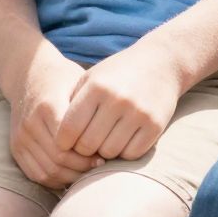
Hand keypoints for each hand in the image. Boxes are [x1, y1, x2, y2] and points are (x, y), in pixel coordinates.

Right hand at [8, 48, 100, 189]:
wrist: (30, 75)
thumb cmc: (64, 80)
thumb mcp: (81, 84)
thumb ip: (92, 109)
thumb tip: (114, 136)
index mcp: (48, 105)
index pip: (68, 141)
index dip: (88, 153)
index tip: (105, 153)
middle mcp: (30, 122)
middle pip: (58, 159)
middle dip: (82, 167)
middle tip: (101, 166)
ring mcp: (21, 137)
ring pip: (48, 170)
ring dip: (70, 176)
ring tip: (89, 171)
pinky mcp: (16, 147)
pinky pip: (36, 174)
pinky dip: (56, 179)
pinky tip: (72, 173)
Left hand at [57, 43, 187, 161]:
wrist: (162, 62)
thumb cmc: (118, 73)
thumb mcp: (91, 79)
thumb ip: (72, 104)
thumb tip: (56, 141)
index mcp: (96, 87)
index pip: (69, 129)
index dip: (63, 141)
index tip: (66, 143)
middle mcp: (117, 100)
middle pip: (88, 144)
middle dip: (83, 149)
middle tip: (86, 144)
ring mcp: (138, 113)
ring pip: (109, 152)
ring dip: (104, 152)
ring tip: (105, 140)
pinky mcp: (155, 125)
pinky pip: (131, 154)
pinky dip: (124, 153)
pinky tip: (123, 140)